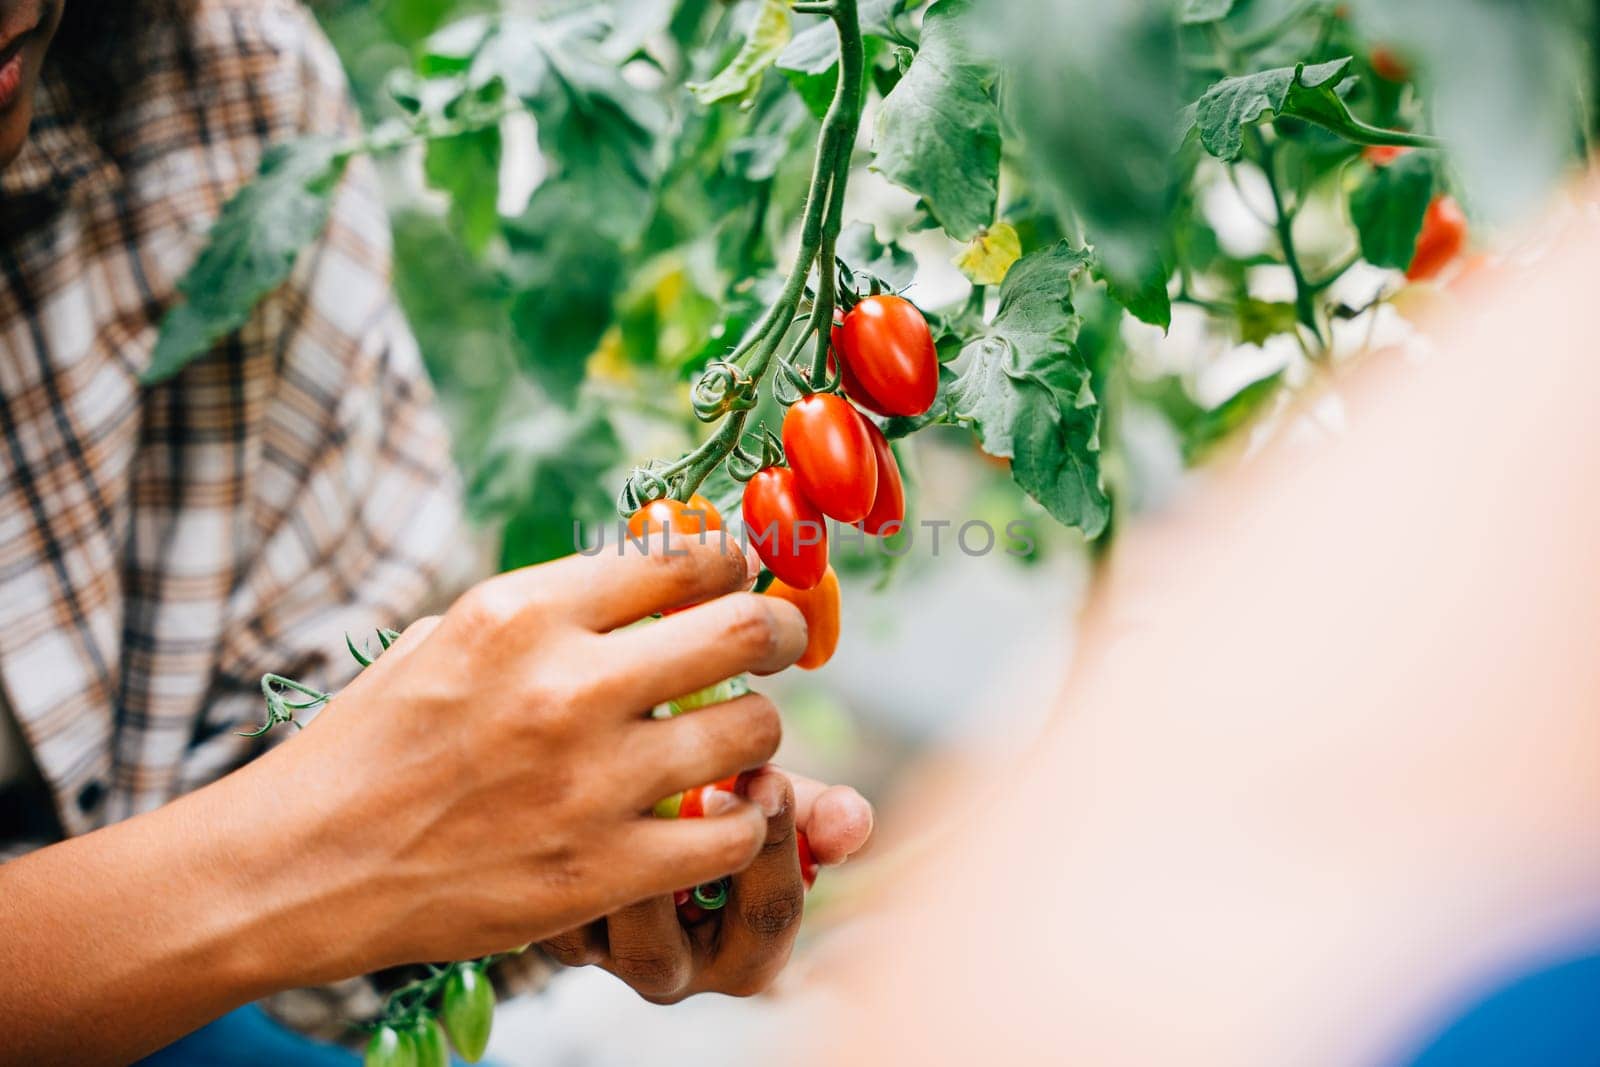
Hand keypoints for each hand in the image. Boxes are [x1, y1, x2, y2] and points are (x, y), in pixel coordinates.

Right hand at [233, 534, 811, 981]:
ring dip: (759, 732)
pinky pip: (733, 833)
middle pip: (743, 629)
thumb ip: (551, 608)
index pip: (684, 558)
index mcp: (523, 611)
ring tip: (737, 739)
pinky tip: (717, 817)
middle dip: (779, 631)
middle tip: (781, 644)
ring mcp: (589, 782)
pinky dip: (741, 823)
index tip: (742, 580)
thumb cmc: (372, 743)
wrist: (302, 866)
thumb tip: (649, 578)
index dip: (732, 564)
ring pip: (753, 731)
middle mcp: (566, 685)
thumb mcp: (448, 637)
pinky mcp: (600, 870)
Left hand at [541, 765, 873, 1000]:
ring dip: (615, 847)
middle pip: (666, 948)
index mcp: (745, 954)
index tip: (767, 775)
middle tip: (706, 780)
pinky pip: (550, 895)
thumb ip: (820, 816)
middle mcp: (672, 970)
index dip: (773, 848)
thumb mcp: (776, 813)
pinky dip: (562, 841)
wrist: (635, 822)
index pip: (767, 918)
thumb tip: (855, 819)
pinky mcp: (551, 924)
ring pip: (596, 922)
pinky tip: (581, 776)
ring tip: (635, 774)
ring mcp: (604, 953)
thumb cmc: (723, 818)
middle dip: (683, 858)